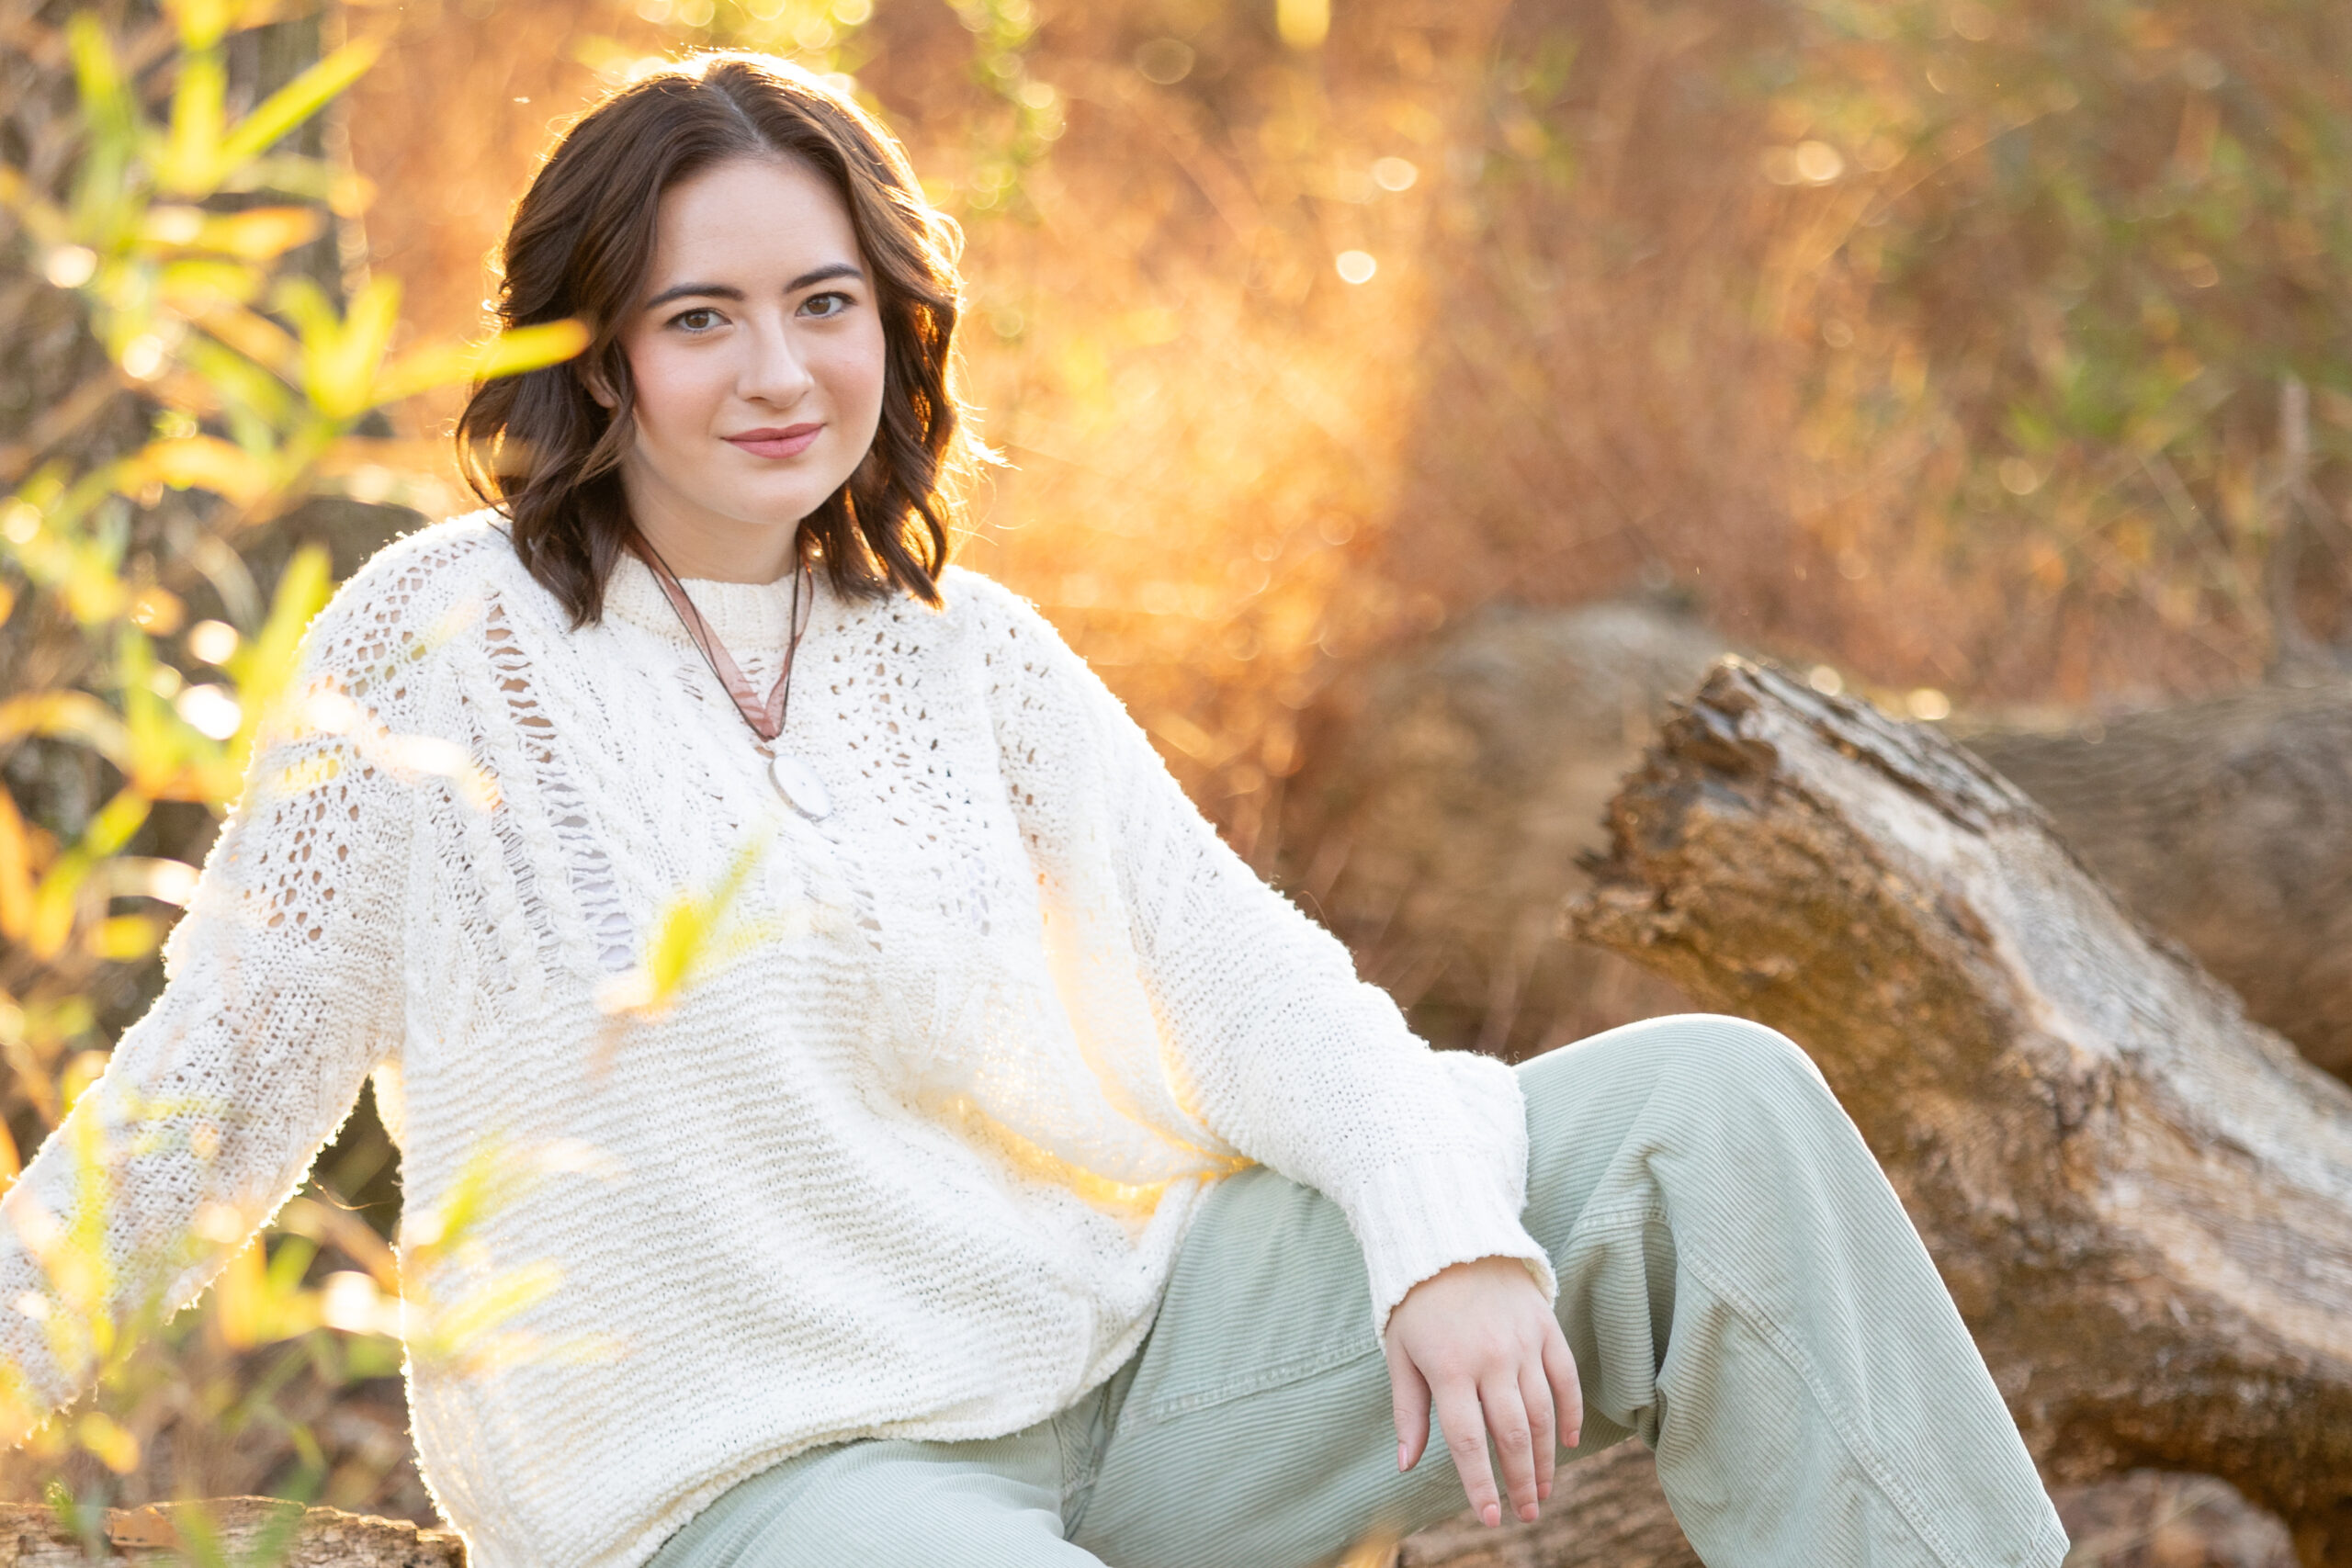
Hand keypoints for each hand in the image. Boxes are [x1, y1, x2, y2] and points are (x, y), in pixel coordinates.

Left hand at [1383, 1255, 1581, 1528]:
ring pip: (1543, 1413)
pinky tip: (1568, 1442)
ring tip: (1544, 1491)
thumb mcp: (1400, 1352)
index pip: (1469, 1442)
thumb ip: (1408, 1410)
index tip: (1492, 1518)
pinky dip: (1571, 1413)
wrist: (1451, 1239)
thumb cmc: (1417, 1302)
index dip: (1481, 1484)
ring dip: (1547, 1458)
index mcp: (1449, 1368)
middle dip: (1521, 1481)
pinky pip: (1566, 1378)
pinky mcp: (1545, 1327)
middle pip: (1513, 1435)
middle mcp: (1491, 1358)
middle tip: (1526, 1515)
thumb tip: (1406, 1464)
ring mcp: (1523, 1342)